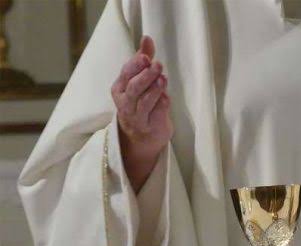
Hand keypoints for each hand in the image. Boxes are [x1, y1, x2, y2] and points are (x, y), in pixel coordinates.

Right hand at [111, 36, 172, 191]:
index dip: (135, 65)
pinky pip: (157, 115)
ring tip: (163, 79)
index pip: (126, 74)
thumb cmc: (140, 104)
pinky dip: (162, 105)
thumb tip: (147, 39)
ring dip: (154, 90)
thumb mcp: (139, 80)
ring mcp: (137, 118)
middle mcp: (126, 104)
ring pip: (144, 102)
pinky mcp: (151, 128)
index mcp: (120, 89)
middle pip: (134, 88)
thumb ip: (143, 60)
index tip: (146, 56)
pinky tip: (166, 97)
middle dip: (145, 75)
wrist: (140, 139)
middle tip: (157, 65)